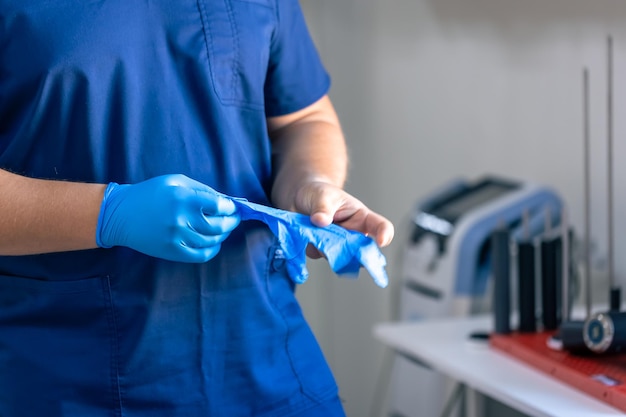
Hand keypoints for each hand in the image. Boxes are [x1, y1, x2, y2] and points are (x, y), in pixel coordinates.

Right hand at [96, 174, 239, 261]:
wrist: (121, 214)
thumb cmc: (150, 193)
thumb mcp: (174, 181)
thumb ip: (201, 189)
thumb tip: (225, 200)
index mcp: (183, 198)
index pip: (218, 206)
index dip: (230, 207)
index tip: (234, 207)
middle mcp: (181, 219)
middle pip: (219, 225)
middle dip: (232, 221)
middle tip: (235, 218)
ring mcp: (177, 238)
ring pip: (212, 240)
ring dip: (223, 234)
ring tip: (224, 228)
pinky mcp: (172, 252)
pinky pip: (201, 255)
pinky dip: (213, 249)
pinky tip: (215, 243)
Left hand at [293, 180, 394, 257]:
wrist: (300, 199)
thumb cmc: (319, 193)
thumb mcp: (323, 195)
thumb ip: (323, 208)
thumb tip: (321, 221)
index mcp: (361, 217)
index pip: (380, 226)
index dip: (384, 234)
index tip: (381, 241)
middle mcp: (352, 234)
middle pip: (360, 251)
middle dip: (349, 250)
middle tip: (334, 240)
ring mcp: (337, 245)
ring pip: (337, 256)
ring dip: (324, 245)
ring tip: (314, 227)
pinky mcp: (321, 250)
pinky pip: (317, 254)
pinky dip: (309, 245)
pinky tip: (304, 233)